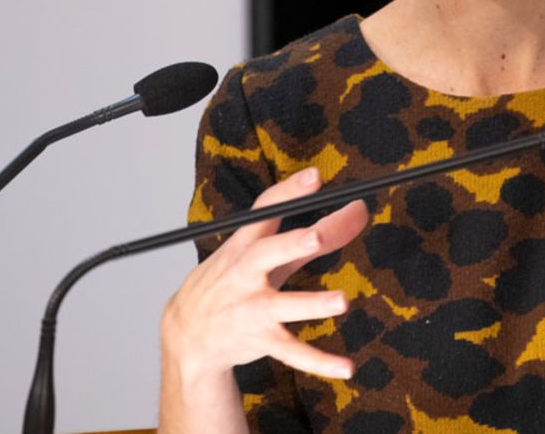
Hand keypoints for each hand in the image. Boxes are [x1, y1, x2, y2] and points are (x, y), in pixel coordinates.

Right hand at [162, 167, 369, 380]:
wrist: (186, 333)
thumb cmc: (234, 281)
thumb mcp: (265, 254)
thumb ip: (315, 233)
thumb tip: (358, 211)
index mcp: (246, 244)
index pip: (265, 211)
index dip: (289, 193)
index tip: (314, 177)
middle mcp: (245, 273)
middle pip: (267, 254)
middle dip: (290, 244)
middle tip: (317, 237)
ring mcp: (251, 308)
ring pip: (282, 306)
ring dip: (311, 304)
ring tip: (342, 301)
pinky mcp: (260, 340)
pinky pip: (292, 352)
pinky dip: (319, 362)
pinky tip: (346, 368)